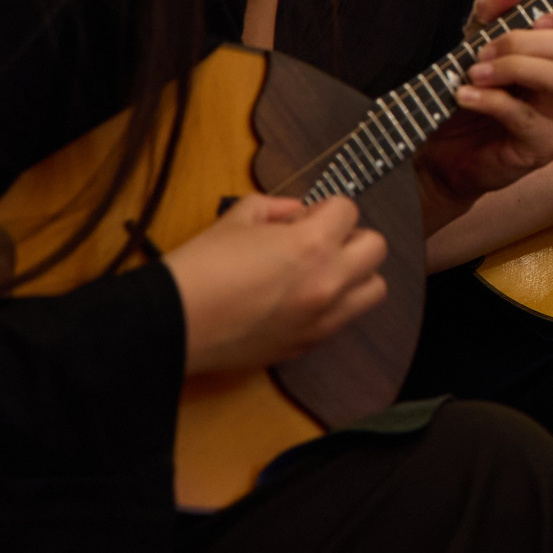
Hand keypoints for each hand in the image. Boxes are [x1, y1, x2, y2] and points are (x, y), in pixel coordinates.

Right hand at [163, 193, 386, 373]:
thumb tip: (297, 213)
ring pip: (373, 290)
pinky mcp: (308, 345)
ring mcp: (322, 319)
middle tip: (321, 241)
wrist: (176, 322)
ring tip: (320, 272)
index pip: (350, 210)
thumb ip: (277, 207)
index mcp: (312, 244)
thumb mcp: (238, 216)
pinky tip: (300, 300)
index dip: (327, 209)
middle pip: (376, 249)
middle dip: (352, 238)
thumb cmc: (203, 265)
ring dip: (354, 275)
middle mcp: (328, 282)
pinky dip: (334, 305)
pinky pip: (343, 319)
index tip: (306, 217)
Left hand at [415, 0, 552, 221]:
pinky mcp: (543, 148)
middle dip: (520, 42)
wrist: (438, 152)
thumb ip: (495, 9)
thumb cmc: (462, 96)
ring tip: (473, 75)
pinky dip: (490, 99)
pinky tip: (464, 96)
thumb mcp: (474, 41)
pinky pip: (524, 114)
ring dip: (510, 67)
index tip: (535, 19)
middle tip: (482, 54)